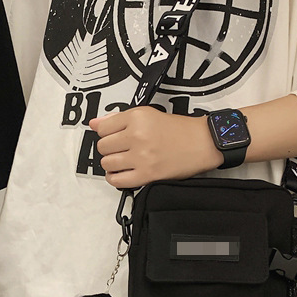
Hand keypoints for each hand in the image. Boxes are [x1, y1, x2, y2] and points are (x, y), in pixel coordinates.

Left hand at [89, 107, 223, 188]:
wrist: (202, 143)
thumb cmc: (178, 129)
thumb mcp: (148, 114)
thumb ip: (118, 119)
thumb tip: (95, 123)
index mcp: (137, 118)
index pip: (102, 128)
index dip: (107, 133)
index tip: (115, 136)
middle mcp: (137, 136)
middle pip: (103, 146)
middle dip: (110, 149)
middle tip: (121, 149)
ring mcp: (141, 157)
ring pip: (107, 164)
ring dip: (112, 164)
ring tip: (123, 161)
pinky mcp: (147, 175)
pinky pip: (117, 181)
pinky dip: (115, 178)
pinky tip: (121, 173)